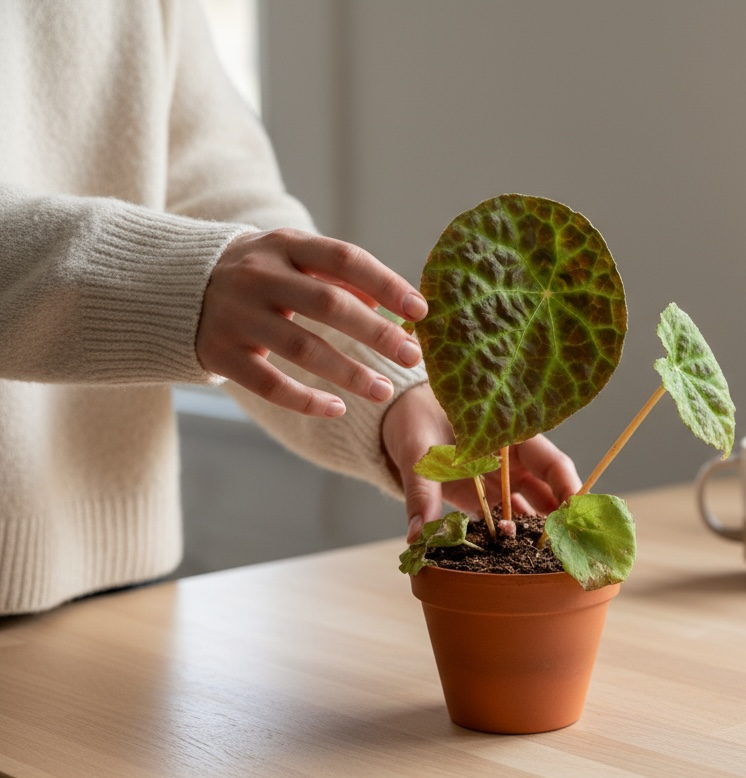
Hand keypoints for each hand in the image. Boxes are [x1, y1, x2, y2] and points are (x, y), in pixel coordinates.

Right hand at [197, 229, 427, 416]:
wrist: (170, 285)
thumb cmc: (256, 274)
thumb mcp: (291, 258)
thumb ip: (338, 276)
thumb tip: (389, 305)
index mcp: (285, 245)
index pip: (345, 259)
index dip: (386, 284)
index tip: (420, 311)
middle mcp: (259, 276)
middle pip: (329, 305)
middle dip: (376, 333)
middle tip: (413, 357)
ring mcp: (237, 315)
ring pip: (302, 348)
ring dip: (350, 373)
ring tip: (384, 391)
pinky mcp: (220, 353)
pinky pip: (269, 384)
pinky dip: (306, 400)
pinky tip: (337, 408)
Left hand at [382, 384, 581, 540]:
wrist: (398, 415)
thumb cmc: (415, 415)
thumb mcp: (417, 449)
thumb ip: (422, 491)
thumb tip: (419, 533)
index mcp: (511, 437)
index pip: (552, 463)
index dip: (569, 488)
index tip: (575, 515)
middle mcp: (513, 461)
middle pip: (548, 490)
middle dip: (557, 519)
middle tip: (564, 548)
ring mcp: (500, 481)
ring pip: (529, 509)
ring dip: (534, 532)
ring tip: (540, 559)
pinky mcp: (483, 498)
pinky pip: (504, 519)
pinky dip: (508, 537)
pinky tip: (511, 558)